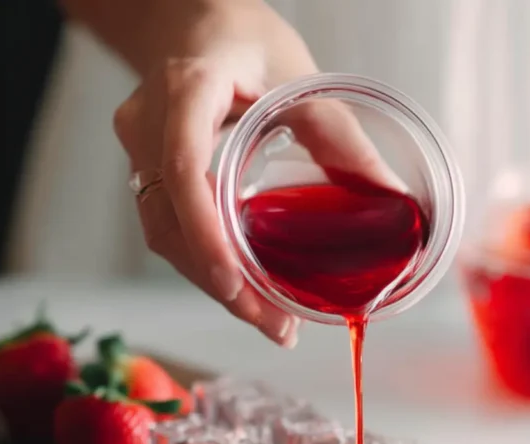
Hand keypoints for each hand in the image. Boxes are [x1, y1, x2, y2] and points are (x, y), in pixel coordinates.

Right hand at [109, 0, 392, 346]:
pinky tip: (244, 288)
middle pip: (171, 222)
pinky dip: (208, 263)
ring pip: (166, 236)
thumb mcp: (299, 77)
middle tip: (276, 327)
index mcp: (186, 90)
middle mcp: (149, 126)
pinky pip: (168, 228)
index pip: (183, 168)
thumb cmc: (242, 38)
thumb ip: (341, 139)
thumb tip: (391, 203)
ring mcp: (138, 151)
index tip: (237, 283)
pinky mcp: (146, 172)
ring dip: (215, 284)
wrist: (187, 21)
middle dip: (223, 283)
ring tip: (268, 320)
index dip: (208, 235)